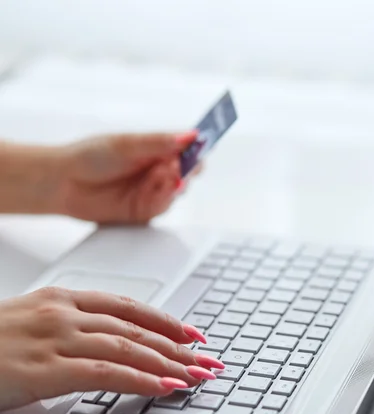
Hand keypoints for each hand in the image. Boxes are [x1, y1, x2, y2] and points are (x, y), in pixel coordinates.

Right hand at [0, 287, 223, 411]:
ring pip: (128, 348)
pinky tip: (164, 388)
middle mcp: (63, 313)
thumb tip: (105, 346)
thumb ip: (68, 329)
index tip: (191, 334)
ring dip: (169, 364)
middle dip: (178, 346)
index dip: (165, 320)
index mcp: (60, 298)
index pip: (128, 306)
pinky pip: (105, 373)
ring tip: (197, 377)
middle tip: (208, 360)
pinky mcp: (45, 368)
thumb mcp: (30, 323)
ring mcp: (55, 338)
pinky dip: (140, 380)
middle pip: (136, 327)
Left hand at [54, 131, 200, 222]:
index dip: (197, 147)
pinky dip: (163, 198)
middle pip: (187, 171)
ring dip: (174, 184)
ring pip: (177, 191)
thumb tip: (188, 137)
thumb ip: (158, 143)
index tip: (202, 146)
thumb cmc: (89, 157)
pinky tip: (156, 189)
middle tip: (183, 166)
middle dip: (188, 169)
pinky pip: (162, 206)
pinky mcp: (143, 210)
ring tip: (165, 176)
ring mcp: (151, 190)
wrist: (64, 184)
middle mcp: (156, 169)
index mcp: (155, 148)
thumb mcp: (126, 144)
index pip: (185, 148)